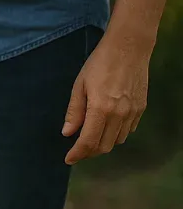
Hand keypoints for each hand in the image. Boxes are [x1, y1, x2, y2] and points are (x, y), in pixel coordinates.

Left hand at [62, 33, 150, 164]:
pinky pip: (128, 130)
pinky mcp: (141, 108)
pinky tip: (106, 127)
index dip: (77, 153)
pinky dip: (115, 134)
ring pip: (117, 140)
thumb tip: (68, 133)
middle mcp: (119, 114)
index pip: (88, 141)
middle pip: (104, 146)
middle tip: (77, 151)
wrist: (129, 48)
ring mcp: (133, 112)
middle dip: (89, 152)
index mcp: (101, 109)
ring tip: (90, 138)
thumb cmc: (100, 64)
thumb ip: (74, 111)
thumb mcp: (79, 85)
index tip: (69, 159)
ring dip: (103, 144)